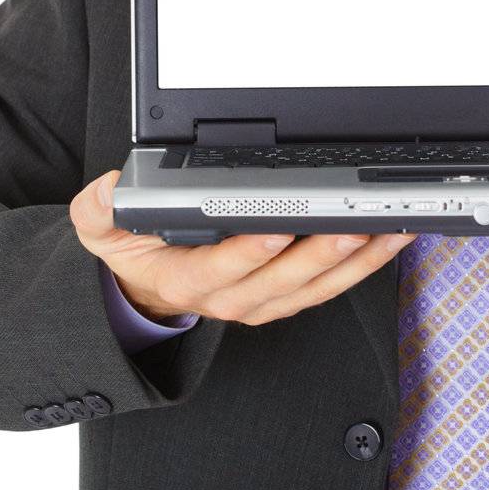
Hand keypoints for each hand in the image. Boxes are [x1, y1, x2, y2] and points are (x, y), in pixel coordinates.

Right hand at [71, 170, 415, 324]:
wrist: (149, 290)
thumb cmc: (137, 252)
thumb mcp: (102, 231)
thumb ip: (99, 211)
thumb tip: (108, 188)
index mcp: (188, 280)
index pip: (221, 269)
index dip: (248, 252)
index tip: (273, 229)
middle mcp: (232, 298)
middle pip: (282, 280)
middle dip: (318, 253)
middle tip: (349, 224)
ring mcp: (265, 301)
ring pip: (316, 287)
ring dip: (356, 260)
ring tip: (386, 228)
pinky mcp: (290, 296)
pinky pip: (332, 285)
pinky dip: (364, 263)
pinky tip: (389, 236)